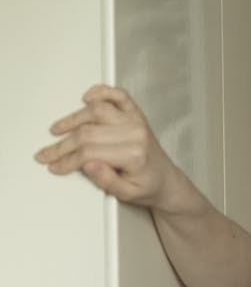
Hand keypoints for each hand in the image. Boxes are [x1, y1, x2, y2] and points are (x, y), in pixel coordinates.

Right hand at [34, 84, 180, 208]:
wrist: (166, 181)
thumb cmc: (148, 187)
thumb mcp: (127, 194)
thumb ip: (107, 180)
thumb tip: (88, 165)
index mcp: (134, 154)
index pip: (90, 152)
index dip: (67, 159)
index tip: (55, 165)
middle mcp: (135, 133)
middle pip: (88, 132)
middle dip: (63, 145)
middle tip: (48, 153)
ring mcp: (135, 120)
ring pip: (96, 111)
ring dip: (73, 119)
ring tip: (57, 130)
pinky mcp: (135, 113)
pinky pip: (118, 95)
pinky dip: (101, 92)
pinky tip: (86, 97)